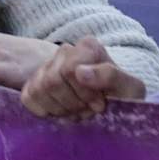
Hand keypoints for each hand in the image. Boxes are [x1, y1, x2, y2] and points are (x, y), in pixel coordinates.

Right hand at [20, 36, 145, 119]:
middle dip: (72, 104)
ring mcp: (46, 66)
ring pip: (38, 89)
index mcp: (88, 47)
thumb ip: (111, 76)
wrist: (111, 106)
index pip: (69, 70)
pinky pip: (27, 97)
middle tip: (88, 111)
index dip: (84, 93)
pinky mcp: (32, 83)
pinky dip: (45, 111)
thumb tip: (80, 72)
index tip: (100, 104)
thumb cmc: (122, 96)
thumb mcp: (131, 88)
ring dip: (60, 109)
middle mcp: (64, 51)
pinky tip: (62, 112)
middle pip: (52, 81)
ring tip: (77, 112)